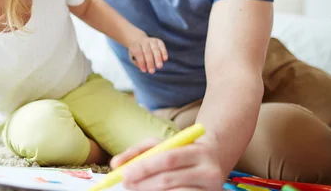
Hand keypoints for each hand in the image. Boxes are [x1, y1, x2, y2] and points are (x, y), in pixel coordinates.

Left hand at [110, 133, 224, 189]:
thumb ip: (138, 152)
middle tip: (126, 184)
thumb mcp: (162, 144)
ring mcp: (211, 190)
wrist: (215, 161)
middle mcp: (209, 171)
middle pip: (168, 180)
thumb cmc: (181, 151)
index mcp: (198, 151)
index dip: (144, 168)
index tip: (124, 174)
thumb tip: (115, 165)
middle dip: (142, 183)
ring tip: (136, 188)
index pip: (168, 159)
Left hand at [129, 36, 167, 73]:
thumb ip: (138, 62)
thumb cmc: (136, 52)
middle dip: (150, 62)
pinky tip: (165, 59)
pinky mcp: (158, 41)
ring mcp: (151, 40)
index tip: (144, 70)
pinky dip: (164, 52)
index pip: (138, 53)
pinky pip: (162, 46)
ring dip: (158, 58)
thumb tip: (145, 68)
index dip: (141, 62)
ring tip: (159, 66)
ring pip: (155, 49)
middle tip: (152, 71)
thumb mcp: (133, 57)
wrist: (139, 40)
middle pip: (147, 51)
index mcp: (135, 45)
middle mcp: (144, 42)